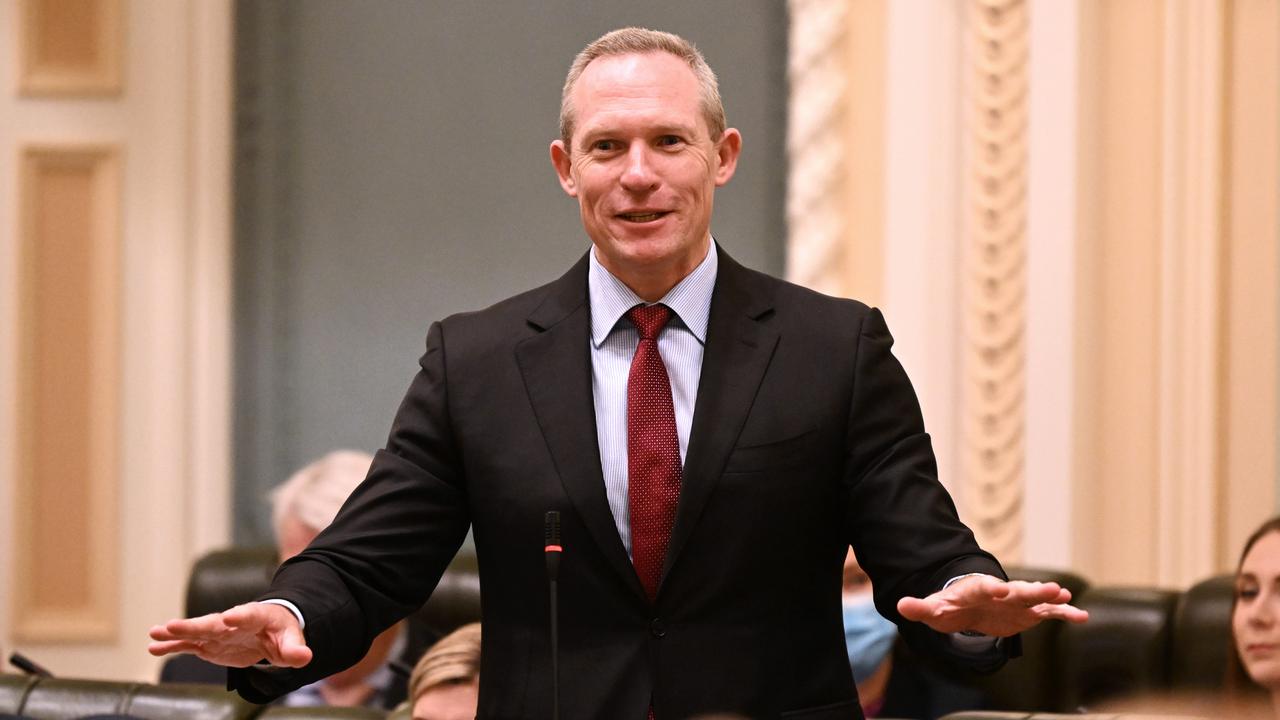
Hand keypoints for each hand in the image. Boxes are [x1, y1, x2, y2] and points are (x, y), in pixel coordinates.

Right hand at [148, 602, 312, 668]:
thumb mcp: (292, 640)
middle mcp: (233, 621)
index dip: (240, 616)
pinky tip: (153, 646)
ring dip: (175, 633)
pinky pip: (188, 644)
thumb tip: (305, 657)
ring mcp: (218, 632)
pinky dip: (172, 645)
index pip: (249, 615)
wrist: (271, 628)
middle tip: (173, 625)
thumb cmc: (282, 631)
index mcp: (257, 616)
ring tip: (155, 633)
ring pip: (195, 632)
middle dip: (194, 624)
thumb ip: (296, 649)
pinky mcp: (209, 643)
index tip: (229, 617)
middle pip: (213, 622)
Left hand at [896, 575, 1088, 637]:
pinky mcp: (1028, 613)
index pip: (984, 587)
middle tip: (1051, 588)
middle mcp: (1001, 592)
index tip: (999, 589)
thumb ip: (920, 607)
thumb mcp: (933, 609)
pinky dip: (1064, 613)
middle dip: (1031, 589)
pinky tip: (1081, 616)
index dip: (991, 588)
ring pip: (1036, 599)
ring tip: (1066, 596)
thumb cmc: (950, 606)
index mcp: (977, 589)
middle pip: (1017, 590)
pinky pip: (1049, 613)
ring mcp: (1017, 602)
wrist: (967, 606)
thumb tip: (901, 605)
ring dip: (1050, 598)